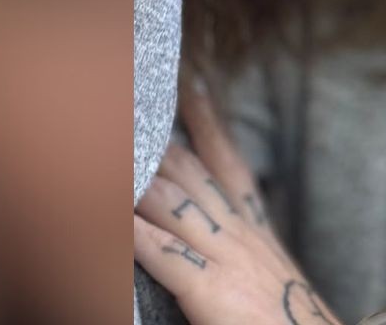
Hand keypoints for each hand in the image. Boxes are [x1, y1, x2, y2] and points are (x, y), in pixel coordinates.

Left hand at [133, 85, 337, 324]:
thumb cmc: (284, 318)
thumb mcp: (265, 270)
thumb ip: (240, 247)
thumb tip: (208, 233)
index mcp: (253, 228)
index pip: (227, 161)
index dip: (208, 120)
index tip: (191, 83)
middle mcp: (238, 231)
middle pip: (187, 170)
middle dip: (152, 141)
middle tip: (123, 108)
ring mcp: (224, 255)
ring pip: (169, 201)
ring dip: (133, 178)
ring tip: (101, 149)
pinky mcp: (208, 287)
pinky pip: (162, 251)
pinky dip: (132, 232)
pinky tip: (109, 217)